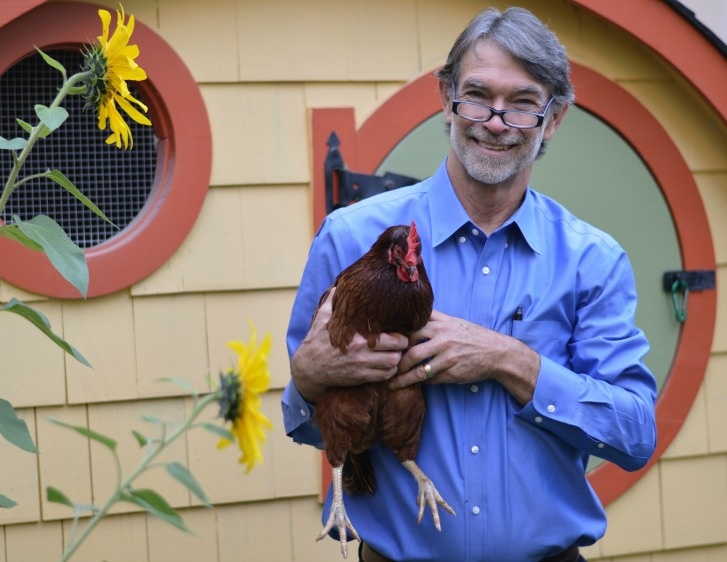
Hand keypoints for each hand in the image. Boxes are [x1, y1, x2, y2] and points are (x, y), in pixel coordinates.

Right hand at [291, 288, 409, 401]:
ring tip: (394, 354)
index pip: (393, 336)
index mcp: (357, 335)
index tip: (400, 332)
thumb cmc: (317, 341)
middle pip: (397, 351)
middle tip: (401, 344)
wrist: (308, 367)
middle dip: (402, 347)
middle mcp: (362, 351)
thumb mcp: (323, 318)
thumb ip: (333, 301)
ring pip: (393, 365)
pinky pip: (384, 377)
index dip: (401, 334)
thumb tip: (339, 286)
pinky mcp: (360, 378)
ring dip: (397, 360)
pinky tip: (386, 366)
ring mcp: (362, 366)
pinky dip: (389, 372)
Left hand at [392, 310, 540, 404]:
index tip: (384, 348)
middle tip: (386, 369)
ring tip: (391, 383)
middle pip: (410, 352)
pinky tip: (412, 384)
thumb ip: (433, 318)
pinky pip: (431, 379)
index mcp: (440, 325)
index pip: (410, 331)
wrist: (496, 352)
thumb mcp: (453, 322)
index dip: (395, 340)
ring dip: (402, 378)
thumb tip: (413, 311)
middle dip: (396, 363)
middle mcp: (442, 339)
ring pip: (418, 369)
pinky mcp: (452, 372)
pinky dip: (420, 382)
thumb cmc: (471, 336)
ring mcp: (447, 356)